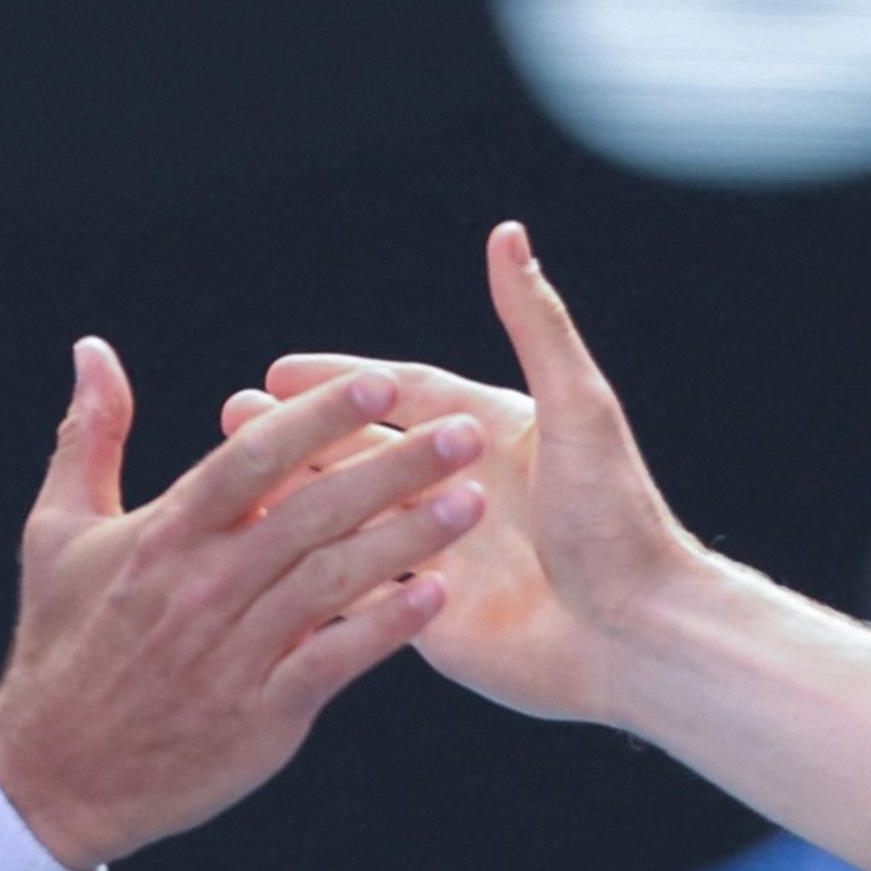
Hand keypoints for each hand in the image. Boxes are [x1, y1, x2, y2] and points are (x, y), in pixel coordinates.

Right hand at [0, 338, 488, 868]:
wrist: (56, 774)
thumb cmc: (63, 641)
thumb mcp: (57, 531)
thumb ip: (90, 436)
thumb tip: (94, 350)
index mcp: (163, 537)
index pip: (250, 461)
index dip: (317, 419)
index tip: (380, 384)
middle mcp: (202, 587)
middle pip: (311, 512)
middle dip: (396, 467)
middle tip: (467, 433)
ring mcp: (234, 652)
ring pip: (334, 582)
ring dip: (408, 540)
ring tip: (473, 503)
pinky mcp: (261, 714)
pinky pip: (334, 661)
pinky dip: (385, 629)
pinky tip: (439, 597)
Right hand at [221, 222, 707, 725]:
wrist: (639, 636)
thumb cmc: (616, 518)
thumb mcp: (575, 407)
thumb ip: (535, 323)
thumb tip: (507, 234)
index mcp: (496, 435)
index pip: (404, 394)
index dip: (340, 381)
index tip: (276, 372)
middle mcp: (465, 489)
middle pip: (364, 452)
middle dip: (299, 435)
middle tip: (232, 417)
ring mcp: (447, 554)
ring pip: (351, 517)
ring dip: (294, 496)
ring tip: (231, 484)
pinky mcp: (435, 617)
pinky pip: (362, 587)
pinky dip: (316, 570)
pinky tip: (260, 562)